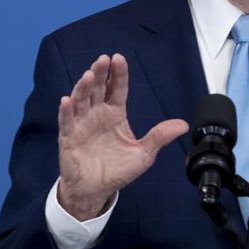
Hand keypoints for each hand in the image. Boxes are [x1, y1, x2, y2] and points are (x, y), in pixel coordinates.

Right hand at [57, 53, 188, 220]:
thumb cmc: (118, 170)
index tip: (119, 58)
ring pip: (80, 100)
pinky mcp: (68, 138)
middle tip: (103, 59)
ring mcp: (82, 124)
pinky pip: (66, 122)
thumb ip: (159, 136)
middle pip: (97, 88)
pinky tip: (67, 100)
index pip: (117, 89)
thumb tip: (183, 125)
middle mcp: (97, 114)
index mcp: (115, 113)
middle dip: (99, 73)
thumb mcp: (143, 153)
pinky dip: (65, 111)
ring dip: (82, 87)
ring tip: (87, 75)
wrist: (96, 190)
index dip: (118, 74)